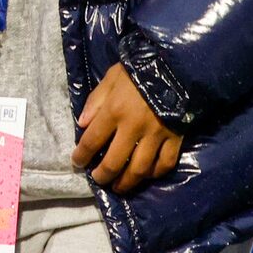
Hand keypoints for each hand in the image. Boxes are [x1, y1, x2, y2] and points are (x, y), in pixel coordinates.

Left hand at [73, 61, 182, 195]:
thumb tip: (82, 124)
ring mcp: (156, 135)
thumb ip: (95, 101)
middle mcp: (133, 127)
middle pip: (114, 161)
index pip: (92, 140)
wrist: (174, 66)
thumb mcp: (110, 78)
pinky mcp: (175, 138)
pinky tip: (147, 175)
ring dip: (127, 182)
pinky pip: (165, 164)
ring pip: (140, 169)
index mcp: (114, 110)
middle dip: (103, 175)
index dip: (81, 155)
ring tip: (119, 186)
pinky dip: (155, 173)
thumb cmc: (138, 71)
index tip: (77, 162)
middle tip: (98, 180)